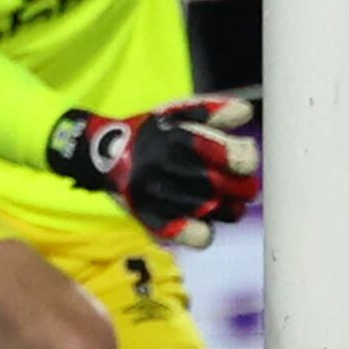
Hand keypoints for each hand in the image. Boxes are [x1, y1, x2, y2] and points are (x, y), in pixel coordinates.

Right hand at [45, 96, 258, 249]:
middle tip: (240, 182)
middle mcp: (169, 169)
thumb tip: (245, 113)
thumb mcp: (175, 113)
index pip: (234, 158)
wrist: (101, 155)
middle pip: (234, 188)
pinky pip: (198, 237)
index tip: (243, 158)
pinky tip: (203, 220)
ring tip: (221, 198)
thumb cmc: (150, 133)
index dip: (247, 158)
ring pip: (221, 213)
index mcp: (178, 140)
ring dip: (230, 207)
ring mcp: (162, 199)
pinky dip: (206, 231)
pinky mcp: (154, 222)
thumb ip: (212, 111)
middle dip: (244, 185)